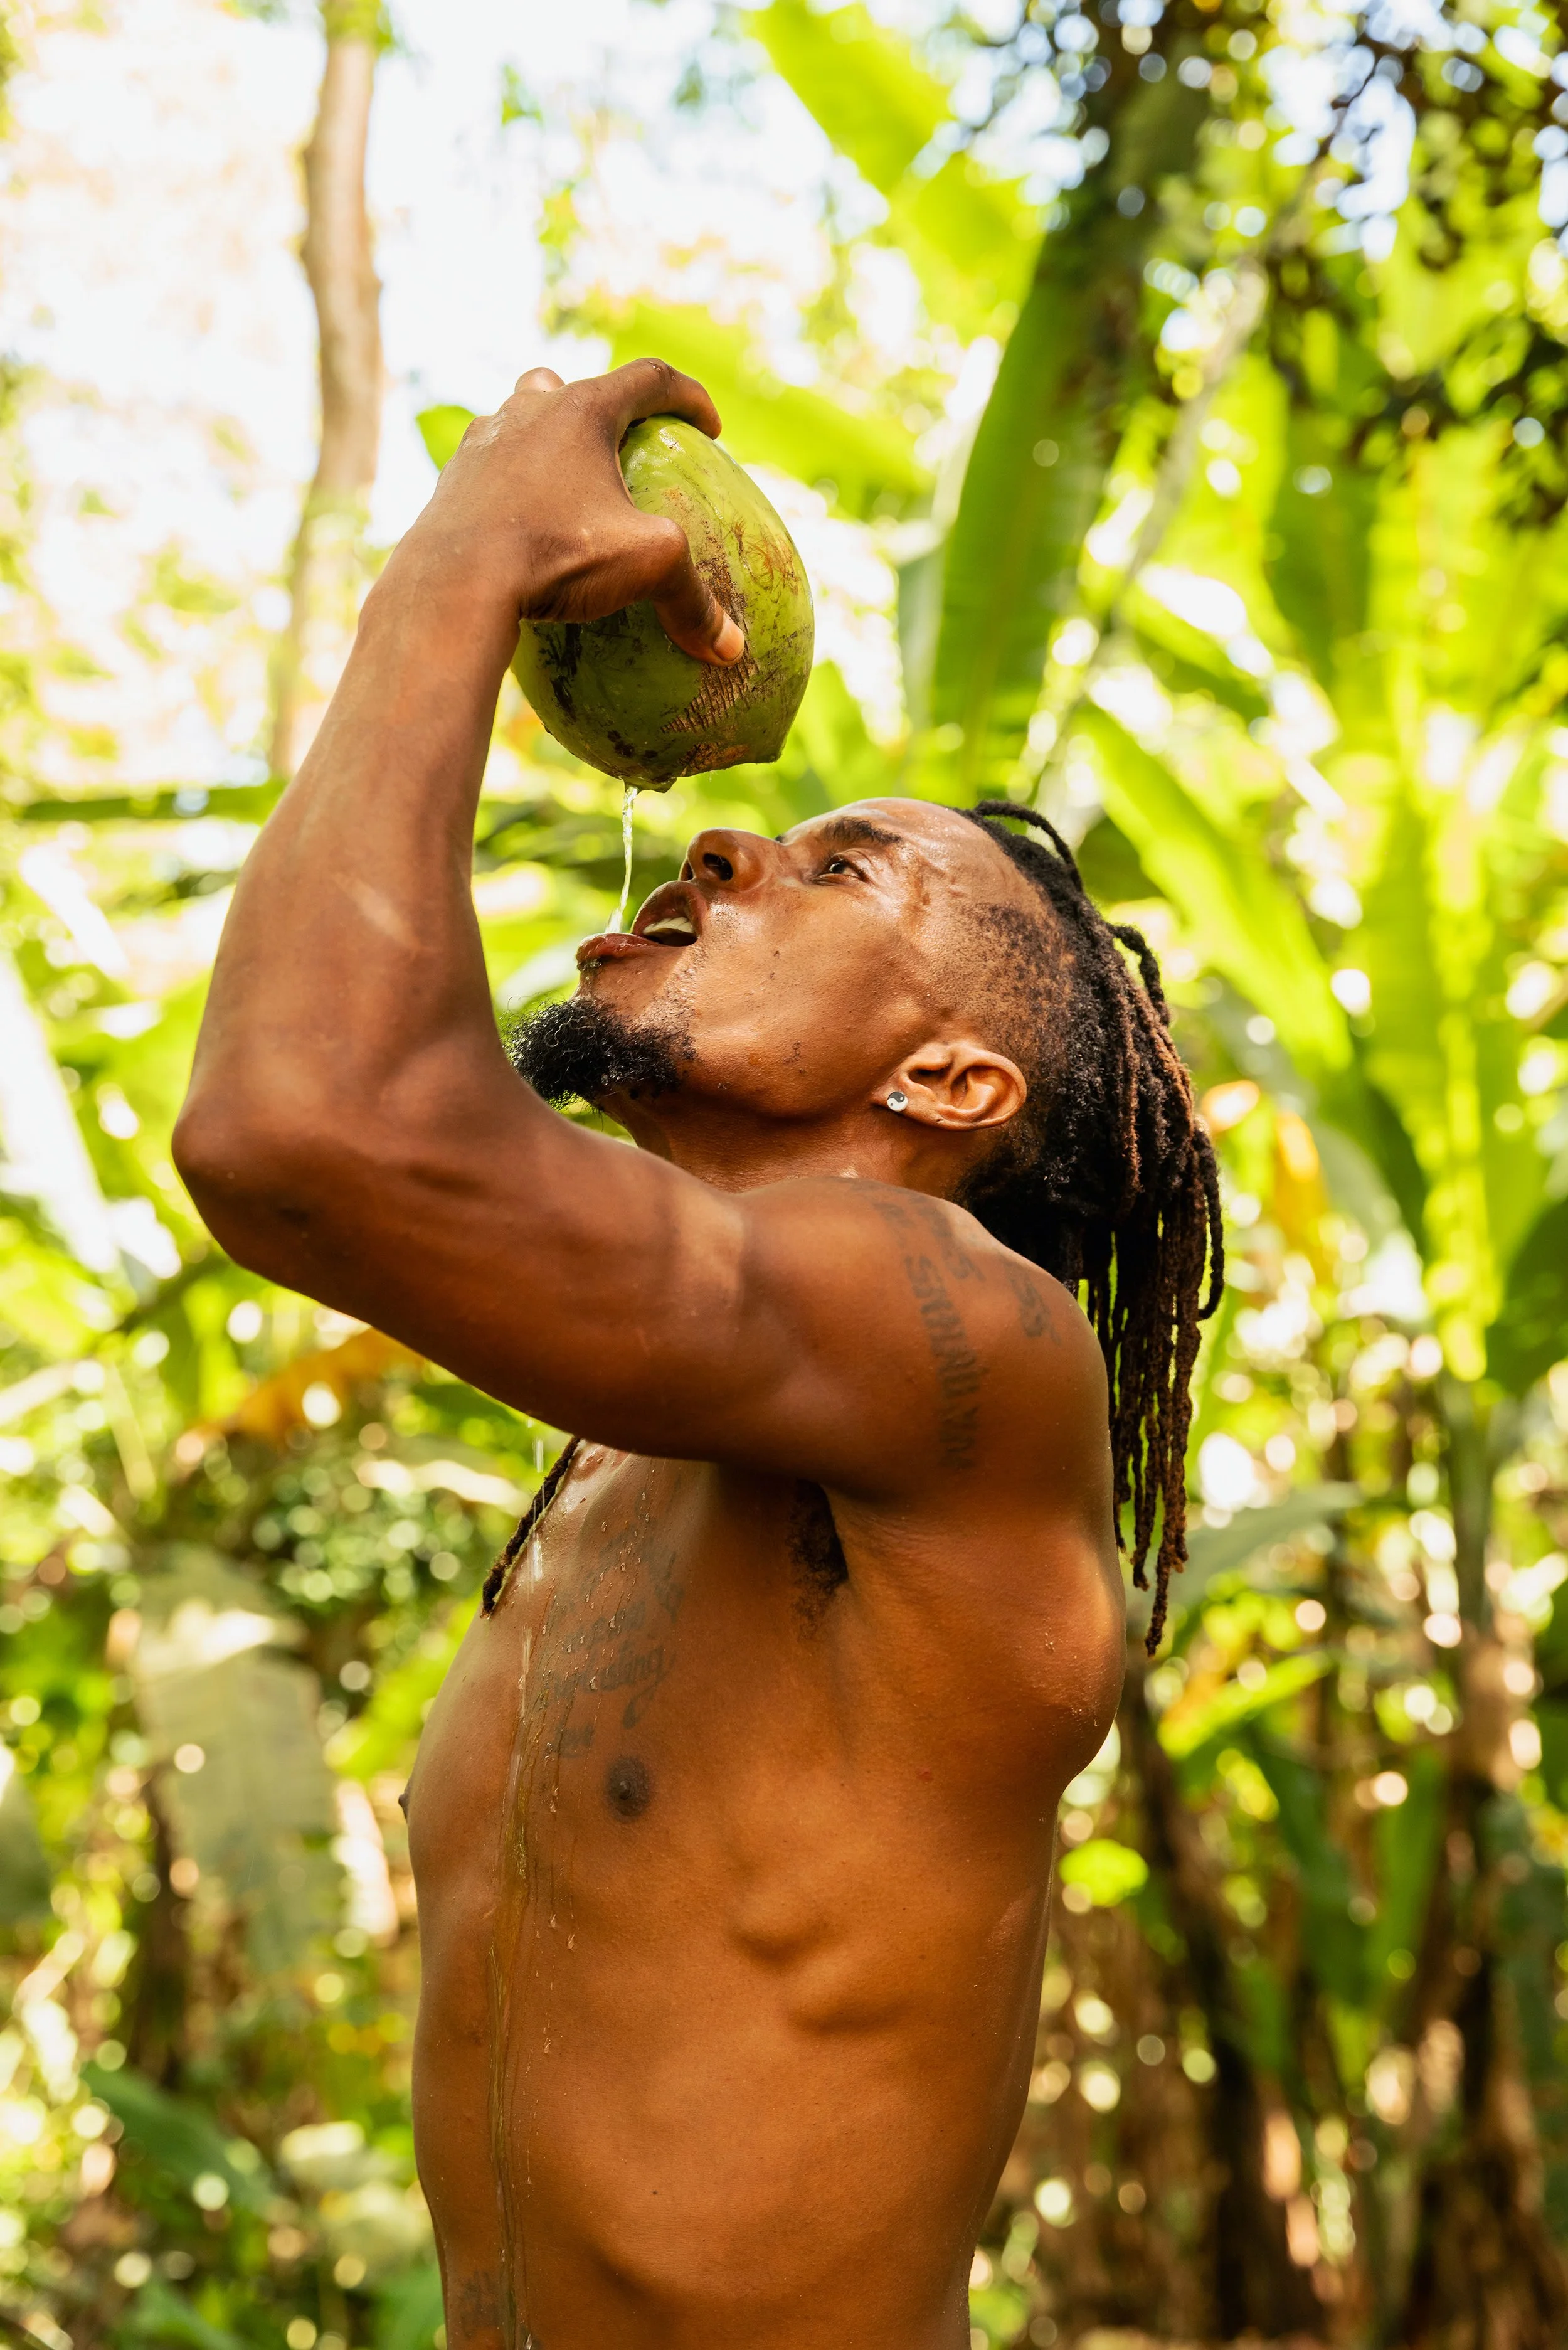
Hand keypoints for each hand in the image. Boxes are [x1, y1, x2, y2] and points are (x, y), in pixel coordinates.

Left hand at [408, 357, 745, 666]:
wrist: (453, 580)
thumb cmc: (557, 555)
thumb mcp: (644, 569)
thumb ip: (692, 600)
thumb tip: (731, 649)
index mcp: (580, 410)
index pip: (648, 378)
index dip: (687, 396)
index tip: (710, 426)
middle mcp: (525, 413)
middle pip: (564, 384)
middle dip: (595, 404)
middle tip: (616, 443)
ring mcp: (480, 445)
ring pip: (516, 422)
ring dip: (543, 441)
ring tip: (564, 485)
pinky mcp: (450, 485)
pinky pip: (488, 475)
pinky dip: (511, 490)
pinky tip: (521, 530)